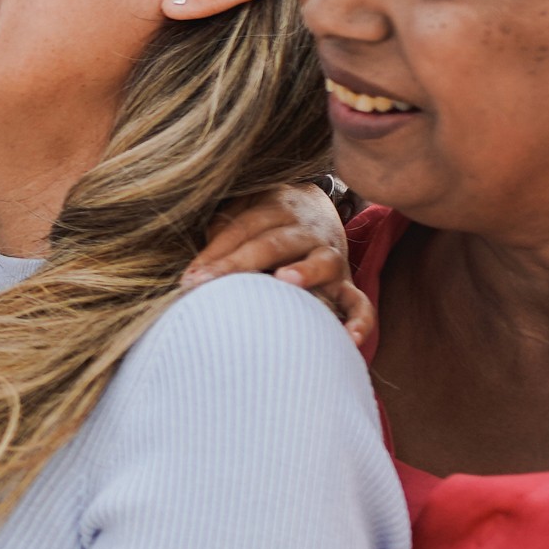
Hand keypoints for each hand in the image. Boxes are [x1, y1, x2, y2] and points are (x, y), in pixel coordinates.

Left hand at [184, 182, 374, 353]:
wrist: (318, 211)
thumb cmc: (264, 223)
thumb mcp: (242, 214)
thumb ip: (220, 235)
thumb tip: (190, 271)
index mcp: (275, 210)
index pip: (242, 228)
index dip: (215, 252)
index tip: (189, 279)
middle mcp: (305, 231)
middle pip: (272, 243)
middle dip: (237, 264)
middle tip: (207, 283)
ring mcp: (330, 256)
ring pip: (321, 261)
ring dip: (304, 270)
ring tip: (283, 281)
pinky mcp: (347, 283)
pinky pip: (359, 302)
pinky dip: (359, 319)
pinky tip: (350, 338)